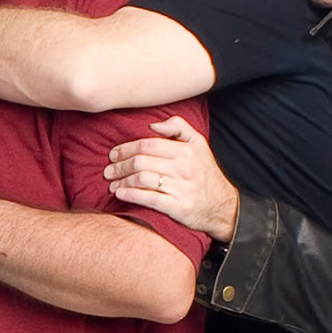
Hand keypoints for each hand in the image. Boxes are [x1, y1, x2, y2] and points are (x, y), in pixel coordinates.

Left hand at [104, 116, 239, 240]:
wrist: (223, 207)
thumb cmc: (205, 174)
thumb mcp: (199, 144)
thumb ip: (179, 128)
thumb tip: (153, 125)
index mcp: (186, 150)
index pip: (148, 145)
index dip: (126, 149)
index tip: (114, 154)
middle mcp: (184, 167)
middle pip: (141, 162)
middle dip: (120, 166)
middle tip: (108, 171)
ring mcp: (181, 188)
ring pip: (142, 179)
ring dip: (122, 181)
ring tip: (112, 184)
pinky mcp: (178, 207)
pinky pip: (149, 199)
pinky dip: (131, 195)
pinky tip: (120, 194)